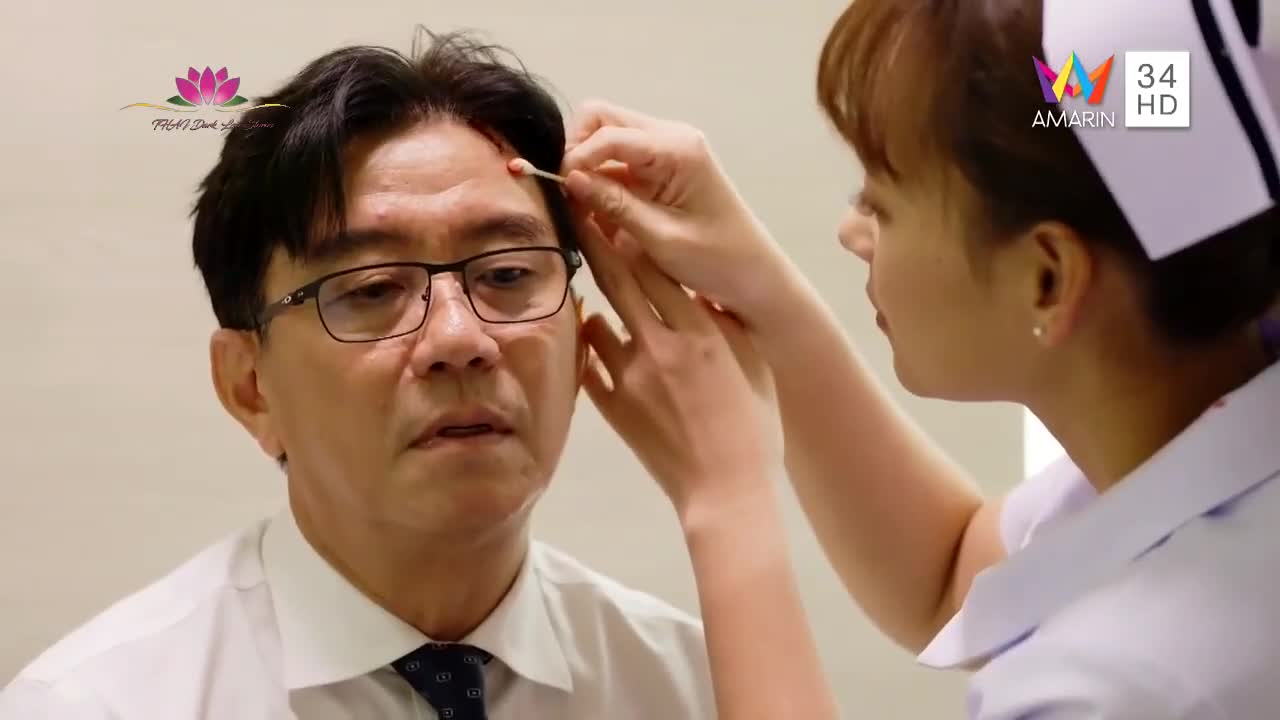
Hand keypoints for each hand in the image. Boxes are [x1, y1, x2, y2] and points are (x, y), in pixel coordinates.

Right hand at [561, 100, 793, 330]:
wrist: (754, 277)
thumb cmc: (716, 261)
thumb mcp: (660, 238)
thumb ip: (614, 205)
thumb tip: (568, 178)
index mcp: (677, 149)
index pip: (608, 134)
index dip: (575, 158)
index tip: (557, 191)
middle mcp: (670, 138)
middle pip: (602, 120)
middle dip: (577, 152)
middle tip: (566, 195)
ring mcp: (666, 151)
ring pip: (606, 139)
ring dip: (587, 169)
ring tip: (579, 210)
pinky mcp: (661, 170)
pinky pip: (619, 163)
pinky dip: (601, 183)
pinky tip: (596, 215)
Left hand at [571, 202, 781, 515]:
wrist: (726, 492)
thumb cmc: (753, 430)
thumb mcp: (753, 366)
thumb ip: (727, 323)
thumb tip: (705, 289)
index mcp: (700, 333)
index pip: (658, 267)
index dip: (635, 234)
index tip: (618, 209)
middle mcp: (660, 347)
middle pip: (617, 279)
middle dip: (595, 240)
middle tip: (576, 210)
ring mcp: (629, 378)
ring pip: (595, 320)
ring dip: (591, 301)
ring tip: (582, 282)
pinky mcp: (611, 407)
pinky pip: (588, 366)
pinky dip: (588, 349)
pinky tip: (589, 337)